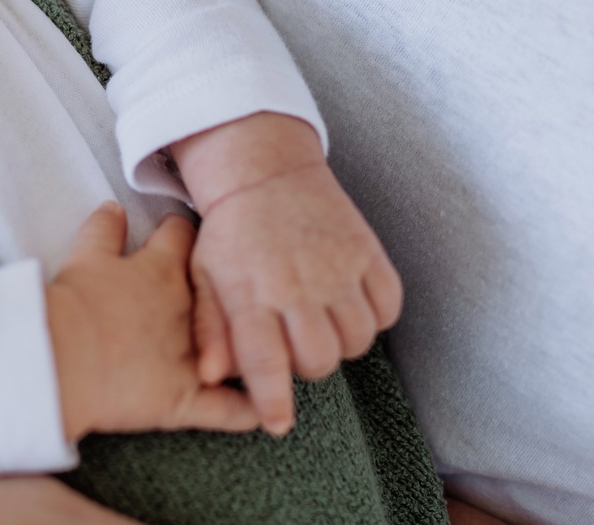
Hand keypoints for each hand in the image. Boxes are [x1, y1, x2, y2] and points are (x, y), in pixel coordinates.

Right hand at [45, 203, 260, 440]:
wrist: (63, 356)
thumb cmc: (73, 305)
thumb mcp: (86, 255)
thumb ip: (104, 230)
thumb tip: (114, 208)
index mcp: (161, 269)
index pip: (182, 236)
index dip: (181, 232)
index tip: (180, 232)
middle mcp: (189, 309)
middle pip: (220, 289)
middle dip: (224, 287)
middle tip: (222, 285)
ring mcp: (195, 355)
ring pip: (237, 348)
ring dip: (243, 348)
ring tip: (250, 346)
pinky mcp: (188, 399)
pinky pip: (232, 408)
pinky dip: (247, 409)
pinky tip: (259, 407)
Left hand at [171, 114, 402, 434]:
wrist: (265, 170)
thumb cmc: (230, 232)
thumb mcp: (204, 275)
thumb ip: (209, 328)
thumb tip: (211, 378)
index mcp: (250, 290)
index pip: (266, 361)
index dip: (274, 400)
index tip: (279, 423)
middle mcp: (296, 282)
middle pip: (320, 361)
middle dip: (309, 365)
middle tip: (296, 343)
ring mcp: (336, 265)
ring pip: (357, 341)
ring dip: (342, 342)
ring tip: (322, 320)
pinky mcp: (367, 250)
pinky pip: (388, 308)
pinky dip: (374, 315)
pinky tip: (349, 302)